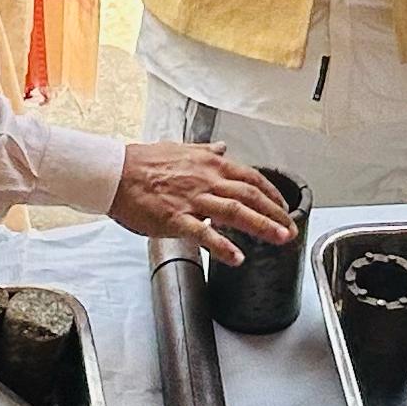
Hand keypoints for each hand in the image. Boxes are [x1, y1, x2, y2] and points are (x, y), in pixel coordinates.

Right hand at [109, 141, 298, 263]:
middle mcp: (206, 179)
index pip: (251, 178)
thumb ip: (205, 151)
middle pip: (250, 196)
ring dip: (261, 226)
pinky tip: (237, 257)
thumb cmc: (144, 162)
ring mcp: (192, 199)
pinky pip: (203, 233)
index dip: (272, 194)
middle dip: (275, 213)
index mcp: (210, 164)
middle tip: (291, 229)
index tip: (284, 207)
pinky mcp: (175, 217)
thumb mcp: (181, 149)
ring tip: (279, 239)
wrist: (115, 172)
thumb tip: (222, 148)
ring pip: (234, 212)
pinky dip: (222, 246)